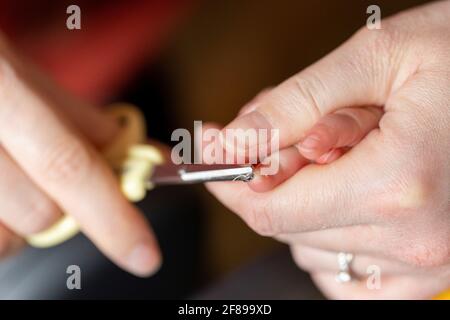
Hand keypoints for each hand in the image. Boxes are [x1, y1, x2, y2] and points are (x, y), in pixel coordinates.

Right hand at [0, 34, 159, 276]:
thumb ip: (80, 118)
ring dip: (18, 219)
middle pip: (38, 213)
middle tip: (47, 178)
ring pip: (3, 238)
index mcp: (1, 90)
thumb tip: (140, 153)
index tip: (143, 253)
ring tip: (8, 178)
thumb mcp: (24, 75)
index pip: (68, 165)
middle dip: (60, 206)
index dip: (112, 217)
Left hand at [206, 1, 449, 297]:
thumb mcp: (377, 57)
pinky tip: (350, 203)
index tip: (216, 156)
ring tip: (337, 160)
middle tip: (292, 136)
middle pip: (291, 230)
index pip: (272, 208)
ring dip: (306, 209)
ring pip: (316, 256)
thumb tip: (232, 142)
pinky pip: (355, 282)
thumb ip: (295, 103)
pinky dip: (334, 245)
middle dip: (273, 183)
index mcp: (396, 184)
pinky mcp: (437, 272)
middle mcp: (416, 238)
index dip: (233, 182)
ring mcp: (431, 264)